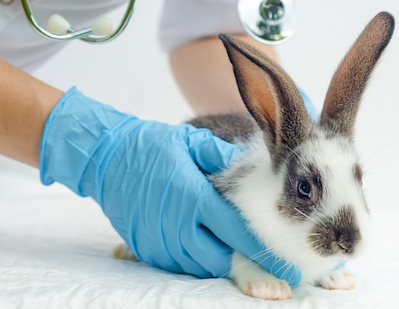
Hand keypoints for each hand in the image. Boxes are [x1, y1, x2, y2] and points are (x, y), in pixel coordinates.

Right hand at [39, 87, 300, 284]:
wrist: (103, 157)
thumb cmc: (151, 145)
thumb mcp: (192, 142)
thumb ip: (225, 158)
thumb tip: (258, 167)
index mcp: (193, 197)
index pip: (237, 232)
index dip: (264, 251)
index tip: (286, 265)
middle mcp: (176, 225)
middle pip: (221, 258)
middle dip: (245, 262)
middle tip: (266, 262)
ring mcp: (158, 241)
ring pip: (200, 266)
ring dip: (221, 261)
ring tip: (240, 254)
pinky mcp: (145, 249)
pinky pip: (178, 265)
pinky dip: (197, 261)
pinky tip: (207, 247)